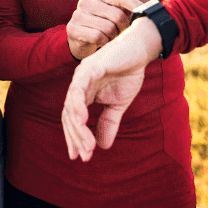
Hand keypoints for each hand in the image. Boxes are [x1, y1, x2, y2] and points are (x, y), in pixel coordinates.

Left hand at [62, 17, 161, 161]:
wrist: (139, 50)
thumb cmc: (128, 73)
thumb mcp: (119, 104)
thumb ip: (109, 122)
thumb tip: (102, 147)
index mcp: (83, 93)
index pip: (72, 119)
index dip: (75, 138)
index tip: (80, 157)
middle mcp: (78, 85)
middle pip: (68, 115)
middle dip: (75, 137)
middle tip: (84, 156)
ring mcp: (81, 76)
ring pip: (71, 105)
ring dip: (78, 128)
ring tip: (87, 146)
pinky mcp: (89, 68)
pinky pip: (78, 89)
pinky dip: (77, 105)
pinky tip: (82, 121)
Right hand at [66, 0, 153, 59]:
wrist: (82, 41)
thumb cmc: (104, 23)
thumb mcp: (118, 12)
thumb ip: (132, 3)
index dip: (135, 5)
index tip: (146, 14)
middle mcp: (85, 1)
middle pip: (117, 14)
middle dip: (123, 26)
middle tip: (122, 32)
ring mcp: (77, 15)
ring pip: (108, 27)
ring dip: (113, 36)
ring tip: (111, 37)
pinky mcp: (73, 29)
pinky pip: (97, 37)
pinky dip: (104, 42)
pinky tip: (102, 42)